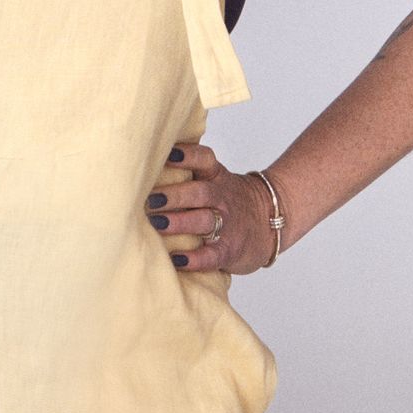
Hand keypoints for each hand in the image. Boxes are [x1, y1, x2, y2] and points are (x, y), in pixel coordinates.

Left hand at [144, 142, 277, 274]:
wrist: (270, 222)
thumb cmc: (227, 199)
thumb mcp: (215, 178)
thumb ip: (187, 172)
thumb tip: (141, 164)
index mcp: (216, 177)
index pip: (204, 159)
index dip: (187, 155)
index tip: (168, 154)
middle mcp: (221, 198)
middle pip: (200, 192)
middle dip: (175, 195)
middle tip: (150, 199)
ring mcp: (227, 224)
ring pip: (204, 221)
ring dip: (180, 222)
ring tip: (158, 224)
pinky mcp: (229, 250)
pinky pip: (212, 255)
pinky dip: (194, 259)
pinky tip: (176, 259)